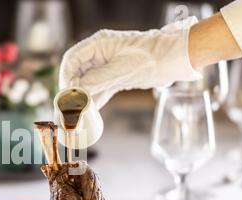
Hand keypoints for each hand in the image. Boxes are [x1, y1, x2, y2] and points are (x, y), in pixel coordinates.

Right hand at [59, 17, 201, 108]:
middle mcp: (99, 54)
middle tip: (69, 107)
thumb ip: (97, 80)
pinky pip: (98, 89)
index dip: (66, 77)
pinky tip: (89, 113)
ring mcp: (106, 65)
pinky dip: (93, 100)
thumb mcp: (122, 70)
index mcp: (98, 44)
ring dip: (81, 98)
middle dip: (71, 90)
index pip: (72, 59)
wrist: (176, 59)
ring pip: (86, 82)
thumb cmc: (152, 58)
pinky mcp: (114, 76)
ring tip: (77, 113)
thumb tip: (77, 92)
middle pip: (76, 72)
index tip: (66, 94)